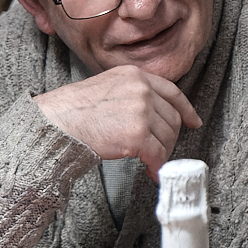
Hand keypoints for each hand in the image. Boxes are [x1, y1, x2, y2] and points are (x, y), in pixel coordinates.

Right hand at [33, 65, 201, 180]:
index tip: (192, 121)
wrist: (55, 123)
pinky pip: (157, 154)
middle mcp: (141, 90)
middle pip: (171, 119)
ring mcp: (141, 112)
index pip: (172, 92)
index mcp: (135, 76)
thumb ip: (132, 93)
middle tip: (158, 151)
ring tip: (149, 162)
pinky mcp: (137, 135)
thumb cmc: (74, 111)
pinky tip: (150, 171)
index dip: (185, 110)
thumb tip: (154, 113)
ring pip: (167, 138)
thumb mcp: (107, 86)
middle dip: (168, 139)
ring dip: (161, 154)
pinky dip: (156, 166)